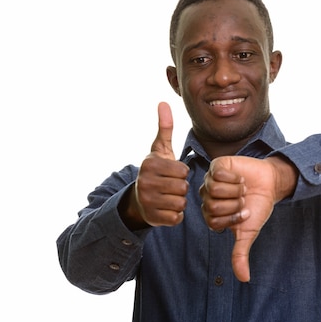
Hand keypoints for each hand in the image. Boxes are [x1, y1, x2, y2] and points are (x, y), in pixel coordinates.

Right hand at [126, 102, 188, 227]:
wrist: (137, 199)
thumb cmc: (155, 171)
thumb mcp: (159, 150)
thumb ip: (165, 128)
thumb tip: (164, 102)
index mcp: (150, 165)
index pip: (182, 170)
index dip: (181, 172)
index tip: (171, 173)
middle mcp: (145, 183)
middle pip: (183, 187)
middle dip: (181, 187)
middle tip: (170, 186)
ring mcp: (147, 202)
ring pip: (181, 203)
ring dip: (179, 201)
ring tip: (168, 197)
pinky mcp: (152, 218)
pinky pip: (177, 218)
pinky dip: (175, 215)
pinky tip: (166, 208)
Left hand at [200, 155, 296, 281]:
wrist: (270, 184)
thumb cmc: (258, 207)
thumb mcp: (248, 232)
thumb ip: (240, 254)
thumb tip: (244, 279)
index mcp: (210, 214)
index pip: (213, 220)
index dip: (232, 218)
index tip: (244, 214)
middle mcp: (207, 197)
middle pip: (213, 205)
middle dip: (234, 204)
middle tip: (244, 200)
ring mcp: (210, 180)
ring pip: (215, 189)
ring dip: (235, 190)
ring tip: (243, 188)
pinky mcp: (217, 165)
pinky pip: (219, 173)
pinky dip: (235, 177)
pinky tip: (240, 177)